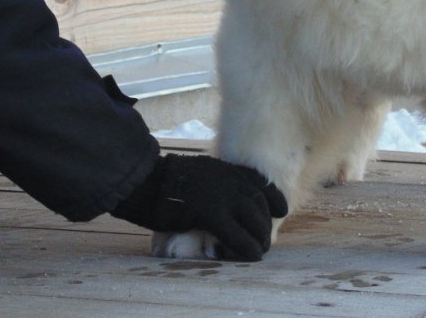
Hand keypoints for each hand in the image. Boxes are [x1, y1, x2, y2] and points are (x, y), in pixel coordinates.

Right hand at [112, 154, 286, 259]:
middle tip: (265, 240)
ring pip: (253, 217)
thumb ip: (212, 183)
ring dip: (260, 236)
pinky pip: (236, 233)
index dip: (273, 197)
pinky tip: (251, 256)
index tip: (281, 210)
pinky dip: (246, 246)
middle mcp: (228, 178)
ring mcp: (220, 194)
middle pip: (258, 201)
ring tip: (261, 250)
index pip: (258, 181)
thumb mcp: (196, 174)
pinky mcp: (210, 212)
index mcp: (224, 169)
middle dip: (265, 222)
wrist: (144, 180)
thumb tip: (219, 201)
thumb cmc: (162, 181)